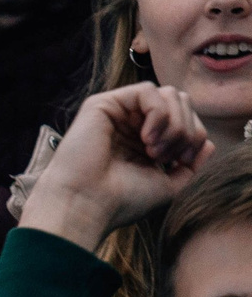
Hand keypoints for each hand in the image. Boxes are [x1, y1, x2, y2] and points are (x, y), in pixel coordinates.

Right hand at [21, 83, 213, 252]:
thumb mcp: (168, 185)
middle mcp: (132, 124)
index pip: (186, 118)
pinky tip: (146, 137)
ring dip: (174, 122)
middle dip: (186, 128)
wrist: (86, 205)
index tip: (181, 161)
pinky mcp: (103, 104)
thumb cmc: (120, 201)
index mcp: (144, 140)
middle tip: (166, 156)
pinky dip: (158, 114)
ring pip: (169, 94)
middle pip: (181, 102)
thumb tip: (209, 143)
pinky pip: (148, 91)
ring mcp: (118, 112)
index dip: (195, 135)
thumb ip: (191, 165)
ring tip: (155, 149)